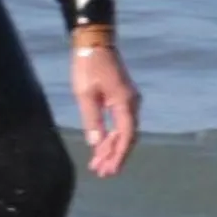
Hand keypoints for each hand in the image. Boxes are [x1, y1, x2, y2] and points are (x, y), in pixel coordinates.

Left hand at [70, 45, 139, 177]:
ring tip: (98, 165)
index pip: (126, 136)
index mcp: (125, 102)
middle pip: (127, 137)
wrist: (94, 42)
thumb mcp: (85, 94)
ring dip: (112, 148)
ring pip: (124, 131)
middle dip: (114, 156)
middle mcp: (132, 103)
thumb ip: (92, 120)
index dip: (118, 156)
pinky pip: (120, 123)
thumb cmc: (88, 65)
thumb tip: (96, 144)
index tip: (109, 170)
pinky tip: (101, 147)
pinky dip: (111, 136)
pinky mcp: (122, 98)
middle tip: (102, 173)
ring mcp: (128, 100)